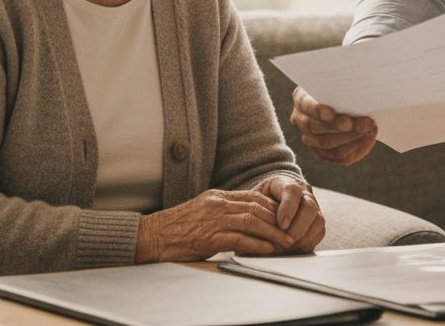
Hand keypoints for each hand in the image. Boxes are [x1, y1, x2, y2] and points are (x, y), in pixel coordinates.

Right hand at [134, 188, 295, 262]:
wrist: (152, 236)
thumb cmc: (177, 227)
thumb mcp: (203, 211)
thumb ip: (223, 211)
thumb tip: (246, 218)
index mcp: (218, 196)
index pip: (253, 197)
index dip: (273, 207)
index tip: (286, 217)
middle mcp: (218, 204)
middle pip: (257, 207)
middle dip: (278, 220)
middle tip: (292, 230)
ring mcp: (213, 220)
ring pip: (252, 221)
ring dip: (272, 233)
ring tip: (285, 242)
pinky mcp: (208, 238)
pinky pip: (238, 239)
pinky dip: (256, 244)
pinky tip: (267, 249)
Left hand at [256, 175, 325, 252]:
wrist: (268, 204)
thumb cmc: (257, 205)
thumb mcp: (252, 203)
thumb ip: (253, 213)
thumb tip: (254, 234)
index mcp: (285, 183)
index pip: (292, 190)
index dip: (288, 208)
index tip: (281, 224)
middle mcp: (303, 192)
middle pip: (309, 206)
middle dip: (298, 227)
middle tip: (286, 241)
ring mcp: (313, 206)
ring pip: (318, 220)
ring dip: (304, 237)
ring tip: (289, 248)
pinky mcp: (317, 221)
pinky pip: (320, 232)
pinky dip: (308, 242)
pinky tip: (295, 249)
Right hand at [289, 87, 377, 164]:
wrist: (339, 100)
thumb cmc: (339, 86)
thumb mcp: (336, 80)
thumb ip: (341, 83)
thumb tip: (359, 79)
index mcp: (301, 99)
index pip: (307, 106)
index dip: (318, 110)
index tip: (331, 113)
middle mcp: (301, 120)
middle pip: (317, 128)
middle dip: (341, 127)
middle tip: (364, 123)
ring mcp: (310, 139)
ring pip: (328, 145)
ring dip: (353, 139)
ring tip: (371, 130)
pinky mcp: (323, 153)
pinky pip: (338, 157)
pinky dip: (356, 149)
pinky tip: (369, 140)